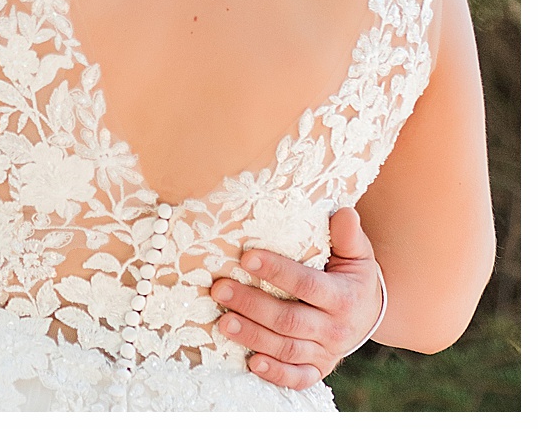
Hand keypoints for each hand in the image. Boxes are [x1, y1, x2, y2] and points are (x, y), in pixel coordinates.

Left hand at [213, 207, 383, 390]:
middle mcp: (336, 329)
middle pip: (290, 320)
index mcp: (344, 297)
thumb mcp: (356, 254)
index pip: (308, 285)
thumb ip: (348, 235)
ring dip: (253, 337)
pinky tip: (252, 363)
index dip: (278, 272)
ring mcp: (327, 352)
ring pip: (288, 349)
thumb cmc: (352, 275)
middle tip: (220, 289)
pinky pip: (298, 378)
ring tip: (222, 322)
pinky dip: (276, 373)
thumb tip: (343, 212)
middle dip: (253, 305)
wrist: (369, 313)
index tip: (246, 257)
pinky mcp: (318, 369)